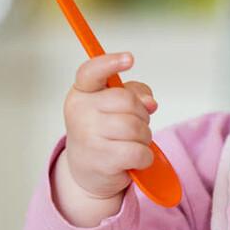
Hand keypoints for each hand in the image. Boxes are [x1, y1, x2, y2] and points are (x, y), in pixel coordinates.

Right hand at [61, 51, 158, 202]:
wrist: (87, 170)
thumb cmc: (104, 130)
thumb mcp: (115, 105)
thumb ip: (134, 94)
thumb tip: (149, 102)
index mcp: (82, 92)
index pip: (92, 72)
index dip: (110, 63)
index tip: (129, 58)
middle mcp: (80, 111)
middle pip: (127, 102)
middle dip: (141, 114)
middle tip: (135, 125)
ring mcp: (88, 136)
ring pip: (136, 128)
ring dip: (144, 136)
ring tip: (133, 142)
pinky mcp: (101, 160)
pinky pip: (139, 152)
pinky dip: (145, 157)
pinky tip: (134, 159)